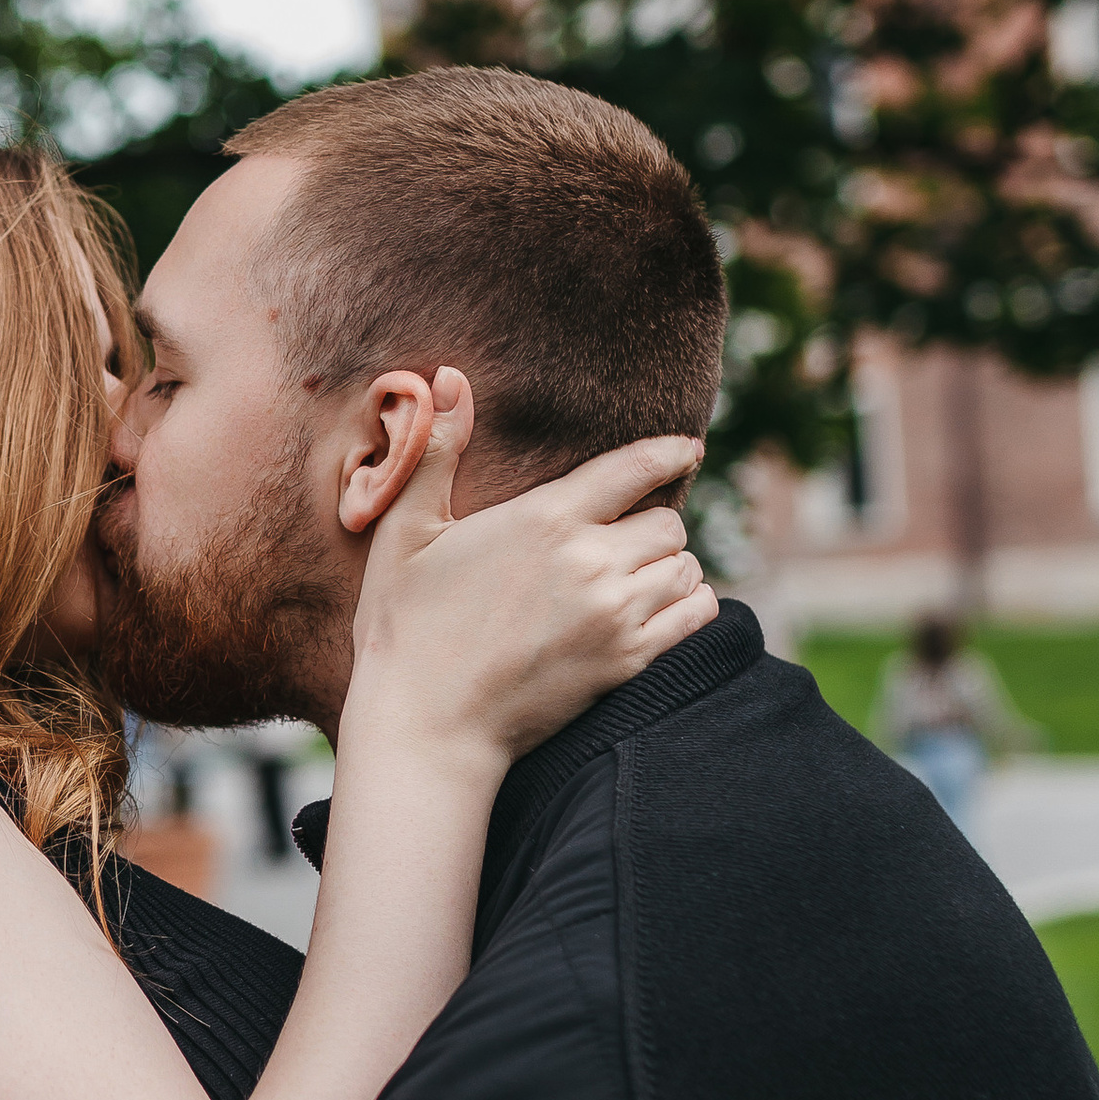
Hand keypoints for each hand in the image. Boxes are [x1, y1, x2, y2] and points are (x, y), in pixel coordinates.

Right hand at [348, 388, 715, 764]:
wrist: (425, 724)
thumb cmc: (405, 626)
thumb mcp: (407, 530)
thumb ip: (438, 450)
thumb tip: (447, 375)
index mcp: (544, 519)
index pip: (634, 467)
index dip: (667, 453)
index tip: (686, 449)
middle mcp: (590, 562)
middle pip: (668, 522)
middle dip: (652, 524)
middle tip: (628, 537)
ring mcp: (614, 615)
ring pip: (685, 567)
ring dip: (669, 566)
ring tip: (641, 574)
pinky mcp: (626, 662)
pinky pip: (693, 615)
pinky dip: (689, 604)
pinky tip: (662, 606)